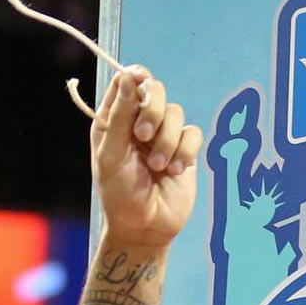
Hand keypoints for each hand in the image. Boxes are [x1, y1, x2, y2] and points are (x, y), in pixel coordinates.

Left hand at [92, 66, 201, 248]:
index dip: (135, 77)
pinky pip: (193, 133)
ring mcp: (164, 136)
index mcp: (114, 121)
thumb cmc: (120, 195)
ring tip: (158, 167)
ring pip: (176, 113)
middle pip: (155, 90)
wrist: (146, 228)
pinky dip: (185, 150)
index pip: (126, 83)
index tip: (141, 81)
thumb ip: (120, 116)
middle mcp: (139, 123)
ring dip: (167, 140)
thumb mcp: (111, 155)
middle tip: (143, 136)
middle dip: (153, 110)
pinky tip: (175, 170)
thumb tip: (130, 76)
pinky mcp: (185, 150)